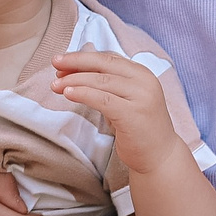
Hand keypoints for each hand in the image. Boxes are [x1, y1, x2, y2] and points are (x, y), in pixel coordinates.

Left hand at [52, 50, 182, 172]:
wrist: (160, 157)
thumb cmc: (139, 129)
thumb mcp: (126, 100)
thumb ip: (110, 85)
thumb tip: (76, 73)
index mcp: (142, 73)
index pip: (108, 58)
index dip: (83, 58)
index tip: (62, 61)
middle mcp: (144, 81)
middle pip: (103, 64)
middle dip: (76, 62)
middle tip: (55, 63)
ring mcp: (141, 97)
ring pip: (101, 81)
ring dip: (74, 80)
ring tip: (55, 84)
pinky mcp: (133, 114)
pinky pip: (103, 99)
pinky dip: (83, 94)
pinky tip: (68, 94)